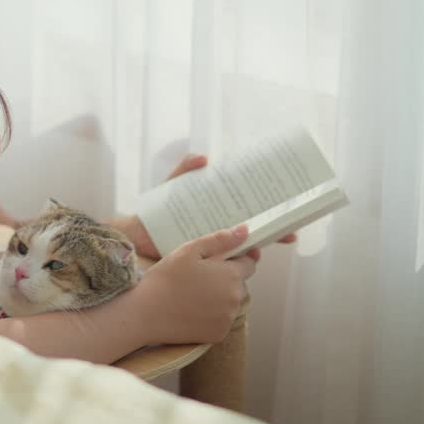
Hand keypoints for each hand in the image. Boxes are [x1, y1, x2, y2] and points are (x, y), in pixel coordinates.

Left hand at [117, 153, 296, 258]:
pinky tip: (242, 262)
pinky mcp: (204, 263)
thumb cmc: (154, 211)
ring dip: (256, 250)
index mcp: (216, 212)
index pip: (249, 212)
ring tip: (261, 248)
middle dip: (274, 232)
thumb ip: (184, 169)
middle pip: (253, 232)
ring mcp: (213, 248)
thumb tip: (204, 158)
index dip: (270, 213)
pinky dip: (236, 265)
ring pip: (242, 250)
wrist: (134, 236)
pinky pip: (224, 265)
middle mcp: (219, 231)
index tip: (288, 211)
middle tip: (289, 232)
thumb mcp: (172, 186)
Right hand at [130, 225, 259, 345]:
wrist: (145, 314)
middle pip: (240, 284)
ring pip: (231, 302)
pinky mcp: (218, 334)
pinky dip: (212, 314)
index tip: (219, 260)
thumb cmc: (165, 278)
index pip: (249, 264)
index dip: (236, 259)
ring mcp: (228, 318)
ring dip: (219, 296)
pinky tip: (192, 309)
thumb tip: (245, 231)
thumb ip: (220, 240)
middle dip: (225, 278)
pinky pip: (222, 319)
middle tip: (198, 276)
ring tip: (192, 293)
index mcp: (231, 275)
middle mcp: (235, 298)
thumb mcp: (190, 251)